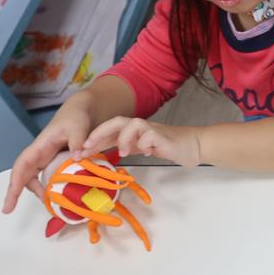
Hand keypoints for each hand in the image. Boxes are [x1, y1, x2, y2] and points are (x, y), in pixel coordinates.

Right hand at [2, 96, 93, 213]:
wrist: (79, 112)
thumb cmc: (75, 118)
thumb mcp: (78, 126)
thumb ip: (78, 141)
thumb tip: (77, 158)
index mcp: (40, 145)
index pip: (23, 163)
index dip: (16, 179)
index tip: (12, 192)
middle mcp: (38, 153)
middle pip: (21, 173)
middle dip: (13, 191)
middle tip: (7, 209)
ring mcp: (44, 158)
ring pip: (31, 177)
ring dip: (32, 191)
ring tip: (43, 204)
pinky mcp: (52, 161)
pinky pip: (44, 176)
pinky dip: (45, 187)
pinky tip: (52, 195)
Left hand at [81, 117, 201, 167]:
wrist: (193, 145)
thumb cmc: (168, 146)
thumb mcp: (141, 147)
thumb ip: (126, 146)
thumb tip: (104, 152)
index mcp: (133, 130)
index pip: (110, 130)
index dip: (94, 139)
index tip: (80, 151)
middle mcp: (140, 127)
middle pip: (116, 121)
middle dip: (99, 133)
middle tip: (87, 147)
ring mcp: (152, 129)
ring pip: (132, 124)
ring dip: (123, 138)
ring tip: (121, 153)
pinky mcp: (163, 135)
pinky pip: (149, 135)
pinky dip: (144, 143)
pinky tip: (146, 152)